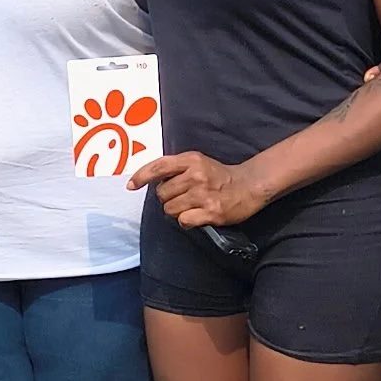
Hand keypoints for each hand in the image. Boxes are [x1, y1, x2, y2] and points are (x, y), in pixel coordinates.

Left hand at [127, 151, 266, 227]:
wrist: (248, 185)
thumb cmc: (219, 175)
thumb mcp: (197, 162)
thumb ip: (175, 168)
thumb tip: (149, 180)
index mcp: (191, 160)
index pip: (158, 167)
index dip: (141, 176)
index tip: (131, 185)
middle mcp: (196, 176)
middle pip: (162, 194)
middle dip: (168, 198)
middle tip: (184, 196)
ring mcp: (203, 194)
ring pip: (170, 209)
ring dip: (177, 211)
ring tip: (192, 205)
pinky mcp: (211, 212)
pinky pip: (183, 221)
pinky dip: (187, 221)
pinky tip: (197, 216)